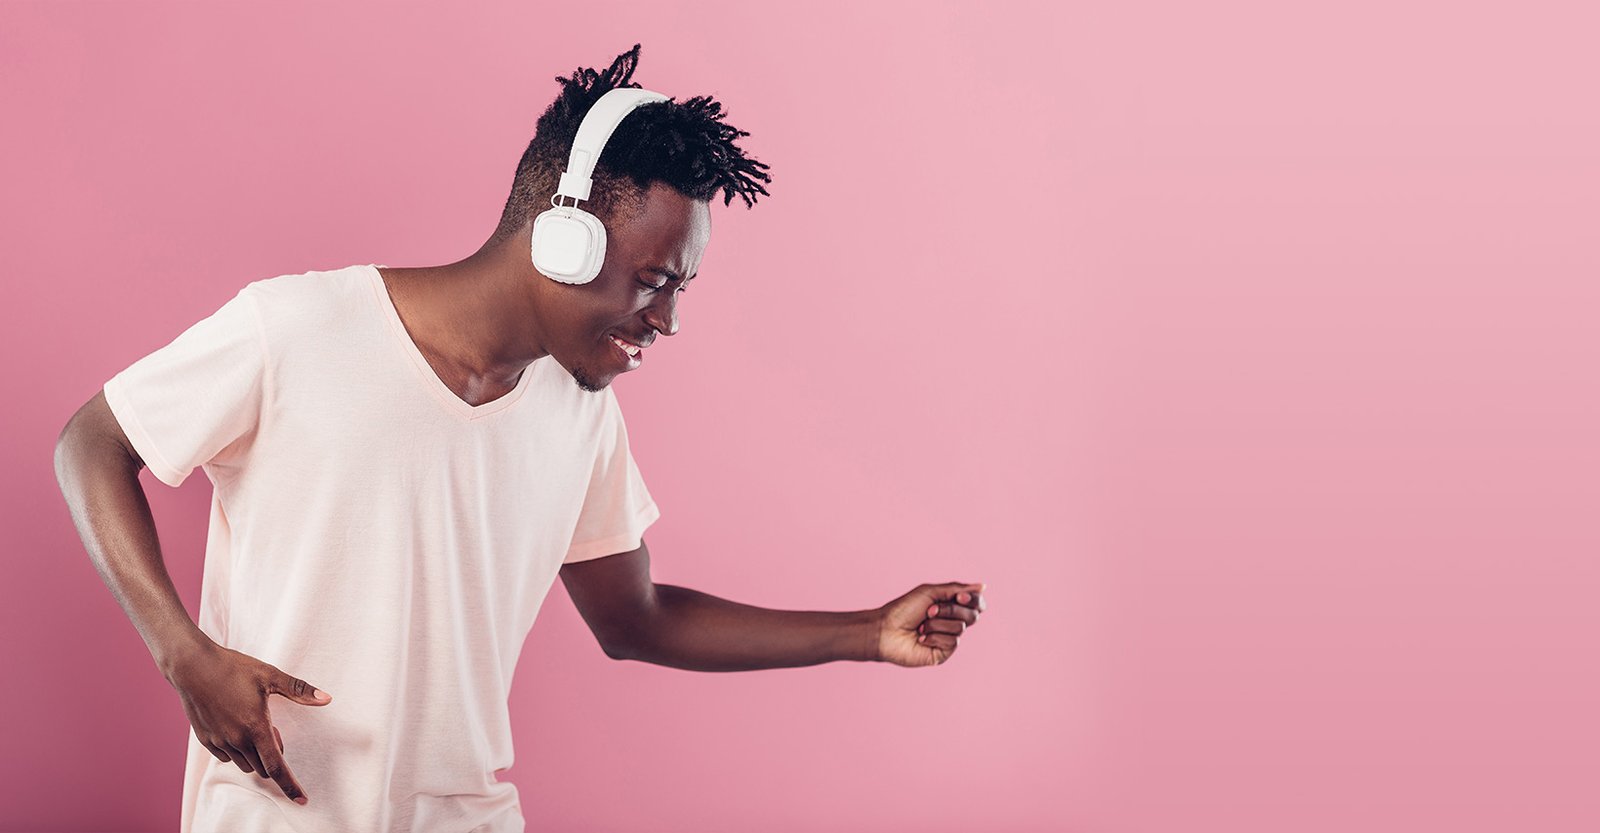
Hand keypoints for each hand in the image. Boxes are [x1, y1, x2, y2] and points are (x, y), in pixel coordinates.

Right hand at [166, 640, 331, 804]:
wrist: (192, 666)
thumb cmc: (232, 668)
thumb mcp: (269, 675)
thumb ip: (299, 690)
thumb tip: (326, 699)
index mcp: (255, 727)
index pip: (277, 766)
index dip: (290, 785)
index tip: (302, 800)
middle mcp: (236, 740)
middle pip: (262, 767)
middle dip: (273, 756)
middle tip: (273, 729)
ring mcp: (219, 742)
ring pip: (245, 763)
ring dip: (255, 753)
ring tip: (254, 724)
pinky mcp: (205, 740)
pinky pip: (227, 757)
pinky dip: (238, 750)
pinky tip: (236, 727)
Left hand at [875, 582, 985, 666]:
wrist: (885, 630)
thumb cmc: (904, 609)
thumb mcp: (930, 592)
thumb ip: (956, 589)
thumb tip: (982, 587)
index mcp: (951, 606)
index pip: (976, 604)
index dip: (973, 600)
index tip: (959, 596)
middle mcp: (953, 622)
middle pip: (972, 616)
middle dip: (950, 610)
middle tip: (930, 611)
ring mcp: (949, 638)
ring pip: (960, 628)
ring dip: (937, 624)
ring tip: (921, 626)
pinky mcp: (943, 653)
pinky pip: (952, 642)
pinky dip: (934, 636)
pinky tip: (921, 639)